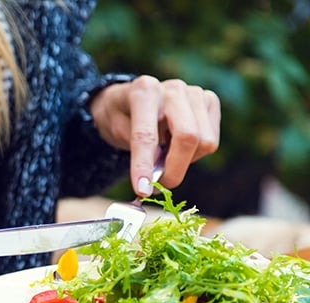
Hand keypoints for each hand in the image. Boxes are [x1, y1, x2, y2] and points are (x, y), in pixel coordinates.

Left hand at [89, 75, 220, 195]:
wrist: (133, 98)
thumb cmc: (122, 116)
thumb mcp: (115, 131)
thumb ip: (135, 150)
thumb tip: (154, 177)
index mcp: (144, 91)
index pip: (146, 135)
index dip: (144, 165)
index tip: (142, 190)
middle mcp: (173, 89)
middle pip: (187, 137)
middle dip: (174, 169)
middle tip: (159, 186)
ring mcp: (195, 93)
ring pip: (204, 142)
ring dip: (184, 160)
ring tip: (165, 153)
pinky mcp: (211, 101)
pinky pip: (211, 141)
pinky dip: (195, 153)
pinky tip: (178, 143)